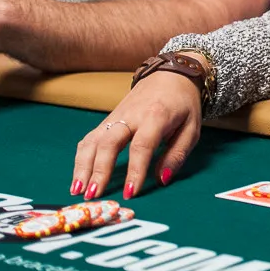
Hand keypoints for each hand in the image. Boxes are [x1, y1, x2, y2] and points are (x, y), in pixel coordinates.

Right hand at [71, 71, 201, 200]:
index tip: (129, 193)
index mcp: (156, 116)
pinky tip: (78, 177)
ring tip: (77, 191)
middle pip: (109, 142)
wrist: (170, 74)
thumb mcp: (192, 128)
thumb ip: (177, 155)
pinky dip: (81, 158)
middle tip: (94, 196)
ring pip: (93, 141)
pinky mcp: (108, 119)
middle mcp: (131, 115)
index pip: (142, 145)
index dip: (134, 170)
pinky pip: (90, 138)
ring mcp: (116, 116)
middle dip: (99, 171)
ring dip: (83, 167)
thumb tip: (161, 180)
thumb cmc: (183, 105)